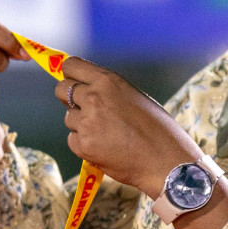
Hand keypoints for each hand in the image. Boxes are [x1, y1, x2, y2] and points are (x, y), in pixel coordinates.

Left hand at [57, 56, 202, 197]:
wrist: (166, 162)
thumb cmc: (158, 130)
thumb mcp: (134, 97)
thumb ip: (109, 91)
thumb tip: (87, 89)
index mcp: (108, 81)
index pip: (71, 66)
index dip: (70, 75)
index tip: (74, 82)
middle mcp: (93, 97)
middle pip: (61, 90)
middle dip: (69, 98)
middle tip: (85, 109)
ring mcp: (86, 122)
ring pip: (68, 118)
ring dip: (80, 124)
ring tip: (106, 133)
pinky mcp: (83, 145)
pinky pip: (72, 140)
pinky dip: (84, 144)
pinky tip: (104, 147)